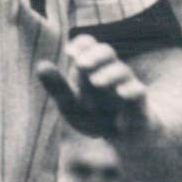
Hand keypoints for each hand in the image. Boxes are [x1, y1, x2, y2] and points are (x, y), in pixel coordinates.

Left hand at [37, 35, 152, 139]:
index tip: (69, 52)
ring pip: (121, 71)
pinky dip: (131, 90)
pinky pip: (139, 92)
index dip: (81, 44)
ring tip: (96, 82)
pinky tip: (121, 93)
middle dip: (94, 56)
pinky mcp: (139, 103)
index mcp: (92, 68)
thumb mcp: (71, 104)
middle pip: (106, 52)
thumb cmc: (96, 116)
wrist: (127, 136)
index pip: (88, 45)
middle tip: (80, 65)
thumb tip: (41, 65)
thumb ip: (57, 86)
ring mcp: (126, 85)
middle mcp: (110, 72)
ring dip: (108, 74)